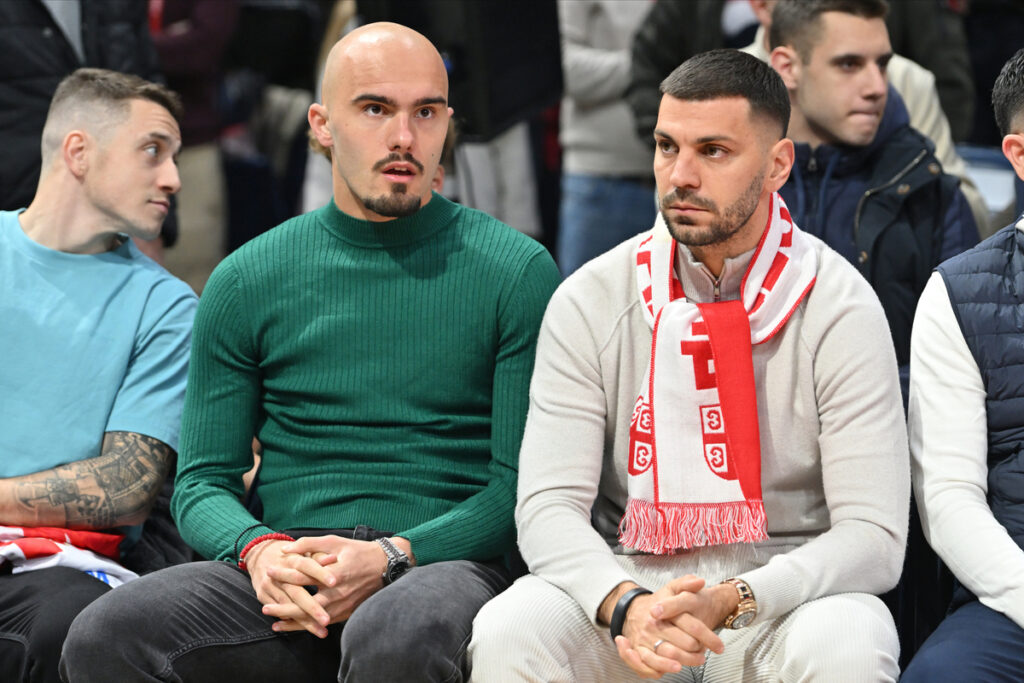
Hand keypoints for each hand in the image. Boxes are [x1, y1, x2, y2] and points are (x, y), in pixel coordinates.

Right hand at [244, 539, 338, 637]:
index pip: (307, 565)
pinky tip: (307, 630)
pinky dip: (292, 623)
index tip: (335, 582)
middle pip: (296, 592)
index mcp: (293, 559)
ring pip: (289, 607)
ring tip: (321, 631)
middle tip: (326, 620)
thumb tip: (335, 559)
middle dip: (312, 608)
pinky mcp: (263, 596)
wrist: (261, 554)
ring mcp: (270, 586)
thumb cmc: (291, 555)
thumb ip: (319, 556)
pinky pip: (279, 612)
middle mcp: (280, 573)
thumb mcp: (305, 551)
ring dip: (305, 621)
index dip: (320, 573)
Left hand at [262, 536, 393, 633]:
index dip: (284, 574)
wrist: (386, 565)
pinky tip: (296, 627)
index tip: (269, 571)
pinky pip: (324, 623)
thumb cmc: (358, 551)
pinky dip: (309, 626)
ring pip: (314, 619)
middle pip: (306, 605)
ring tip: (275, 624)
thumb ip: (309, 544)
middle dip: (284, 608)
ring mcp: (343, 605)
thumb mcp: (334, 542)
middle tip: (265, 608)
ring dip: (294, 622)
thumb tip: (286, 549)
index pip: (303, 576)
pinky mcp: (347, 612)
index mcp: (333, 574)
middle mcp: (338, 593)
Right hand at [613, 575, 725, 677]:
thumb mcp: (671, 588)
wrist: (632, 610)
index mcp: (663, 611)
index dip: (709, 637)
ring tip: (694, 661)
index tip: (719, 646)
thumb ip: (686, 583)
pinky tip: (670, 668)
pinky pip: (646, 665)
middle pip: (683, 644)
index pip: (692, 625)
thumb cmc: (657, 603)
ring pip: (667, 656)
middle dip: (698, 651)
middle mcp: (652, 626)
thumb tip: (700, 581)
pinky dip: (659, 669)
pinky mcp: (637, 651)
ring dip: (684, 662)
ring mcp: (644, 640)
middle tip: (704, 653)